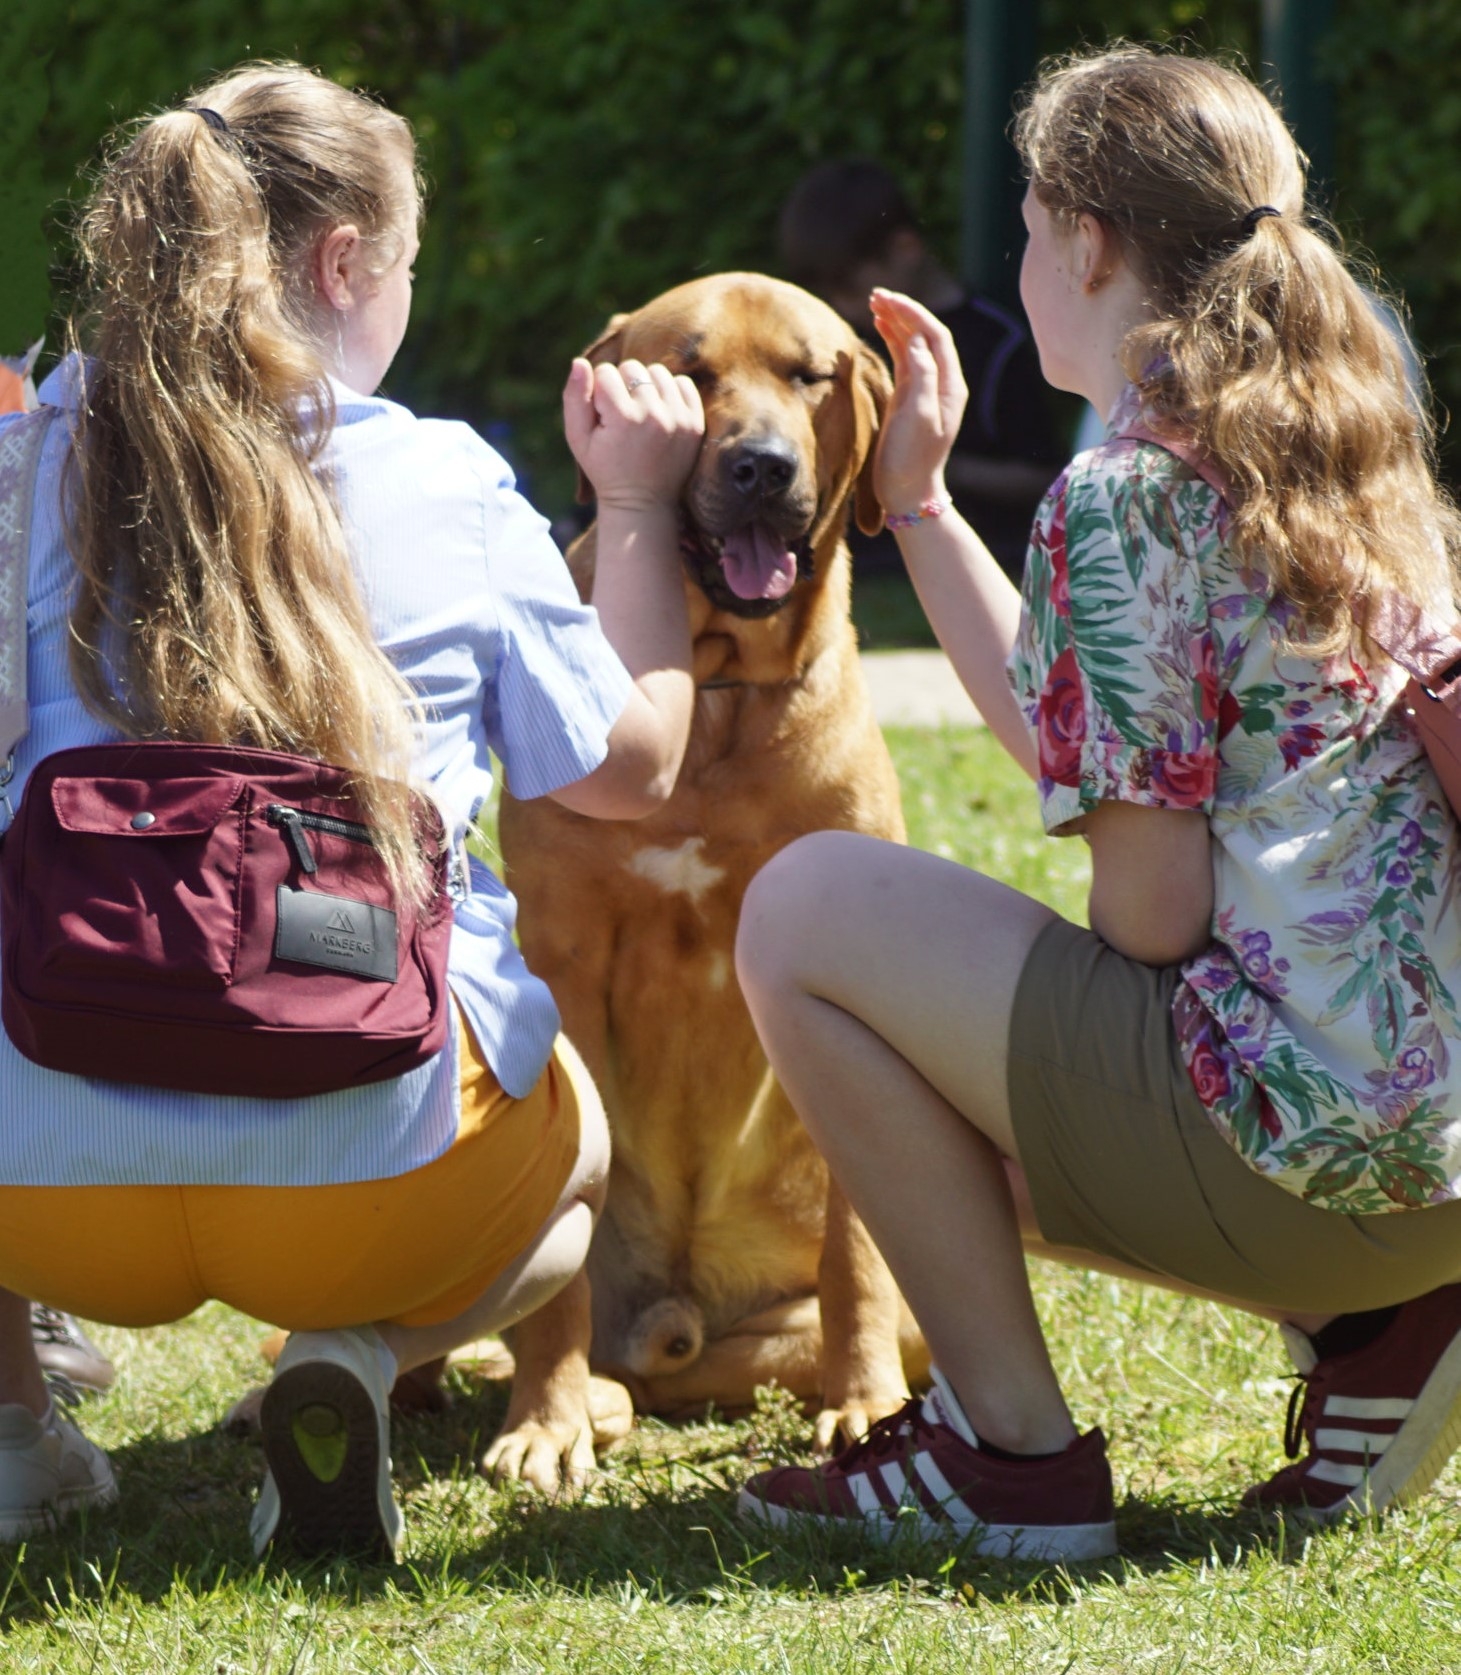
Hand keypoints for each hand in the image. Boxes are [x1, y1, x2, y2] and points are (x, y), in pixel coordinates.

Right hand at [563, 356, 704, 513]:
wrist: (643, 503)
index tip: (602, 417)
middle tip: (621, 415)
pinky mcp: (695, 423)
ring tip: (640, 413)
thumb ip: (574, 398)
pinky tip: (660, 412)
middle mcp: (653, 415)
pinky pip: (682, 383)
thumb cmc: (604, 469)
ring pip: (657, 372)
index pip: (605, 372)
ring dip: (646, 386)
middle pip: (632, 368)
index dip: (599, 391)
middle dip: (621, 385)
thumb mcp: (577, 438)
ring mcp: (678, 419)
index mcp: (622, 418)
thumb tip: (580, 361)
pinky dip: (669, 391)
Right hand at [868, 288, 967, 519]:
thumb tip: (918, 341)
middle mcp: (940, 383)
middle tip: (875, 295)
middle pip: (925, 335)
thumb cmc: (912, 460)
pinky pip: (903, 360)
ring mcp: (924, 390)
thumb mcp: (917, 417)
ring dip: (895, 322)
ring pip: (913, 344)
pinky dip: (892, 340)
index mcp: (948, 385)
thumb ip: (921, 375)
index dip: (913, 313)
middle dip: (903, 312)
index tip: (888, 299)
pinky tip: (879, 326)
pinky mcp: (908, 399)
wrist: (908, 493)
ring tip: (874, 303)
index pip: (935, 336)